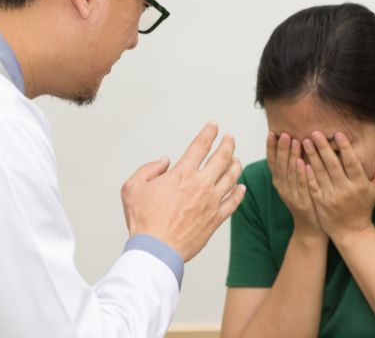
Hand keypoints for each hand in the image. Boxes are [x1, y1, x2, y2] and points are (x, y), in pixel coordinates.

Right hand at [121, 122, 245, 261]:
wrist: (156, 249)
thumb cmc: (143, 221)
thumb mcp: (132, 187)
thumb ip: (149, 169)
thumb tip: (165, 161)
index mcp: (181, 174)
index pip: (200, 146)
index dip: (209, 132)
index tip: (214, 126)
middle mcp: (201, 185)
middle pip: (222, 158)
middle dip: (228, 144)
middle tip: (230, 138)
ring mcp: (211, 202)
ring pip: (231, 178)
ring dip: (236, 165)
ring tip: (237, 159)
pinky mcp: (216, 219)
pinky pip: (234, 202)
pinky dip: (239, 192)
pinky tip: (241, 187)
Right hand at [267, 131, 323, 236]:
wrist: (311, 227)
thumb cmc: (304, 199)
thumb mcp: (294, 182)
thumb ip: (291, 164)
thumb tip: (292, 140)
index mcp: (278, 181)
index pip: (271, 161)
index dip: (270, 147)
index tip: (271, 132)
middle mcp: (282, 186)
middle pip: (280, 164)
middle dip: (282, 148)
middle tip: (284, 133)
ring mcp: (292, 194)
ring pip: (290, 172)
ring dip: (291, 156)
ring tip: (295, 141)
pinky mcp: (303, 201)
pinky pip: (301, 185)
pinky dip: (301, 174)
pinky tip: (303, 163)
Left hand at [302, 131, 374, 243]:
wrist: (352, 231)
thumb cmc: (365, 206)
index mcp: (360, 185)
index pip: (352, 163)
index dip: (345, 148)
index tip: (338, 133)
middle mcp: (346, 190)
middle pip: (333, 165)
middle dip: (324, 148)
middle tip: (315, 133)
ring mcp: (331, 197)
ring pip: (320, 173)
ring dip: (312, 156)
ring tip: (306, 141)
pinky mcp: (320, 202)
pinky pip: (312, 185)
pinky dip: (307, 173)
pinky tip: (300, 160)